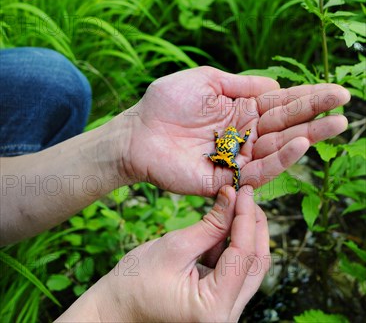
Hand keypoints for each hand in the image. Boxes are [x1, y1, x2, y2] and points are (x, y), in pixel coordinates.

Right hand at [92, 185, 269, 322]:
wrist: (115, 309)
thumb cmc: (135, 283)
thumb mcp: (175, 247)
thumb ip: (210, 224)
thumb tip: (233, 196)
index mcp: (215, 309)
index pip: (243, 255)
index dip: (246, 218)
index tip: (243, 190)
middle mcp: (226, 317)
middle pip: (255, 265)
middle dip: (254, 226)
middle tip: (245, 195)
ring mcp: (224, 312)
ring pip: (249, 269)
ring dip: (245, 235)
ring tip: (236, 204)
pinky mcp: (218, 304)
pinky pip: (234, 272)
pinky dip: (232, 246)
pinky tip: (225, 223)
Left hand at [121, 66, 349, 194]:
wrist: (137, 131)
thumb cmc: (167, 102)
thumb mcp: (206, 79)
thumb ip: (241, 84)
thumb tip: (276, 83)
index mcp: (241, 108)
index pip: (281, 102)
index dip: (309, 97)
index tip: (337, 91)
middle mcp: (244, 133)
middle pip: (286, 124)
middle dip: (316, 115)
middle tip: (345, 107)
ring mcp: (237, 156)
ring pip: (278, 147)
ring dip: (307, 137)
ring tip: (334, 124)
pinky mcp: (226, 178)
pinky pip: (257, 169)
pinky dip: (280, 158)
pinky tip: (299, 143)